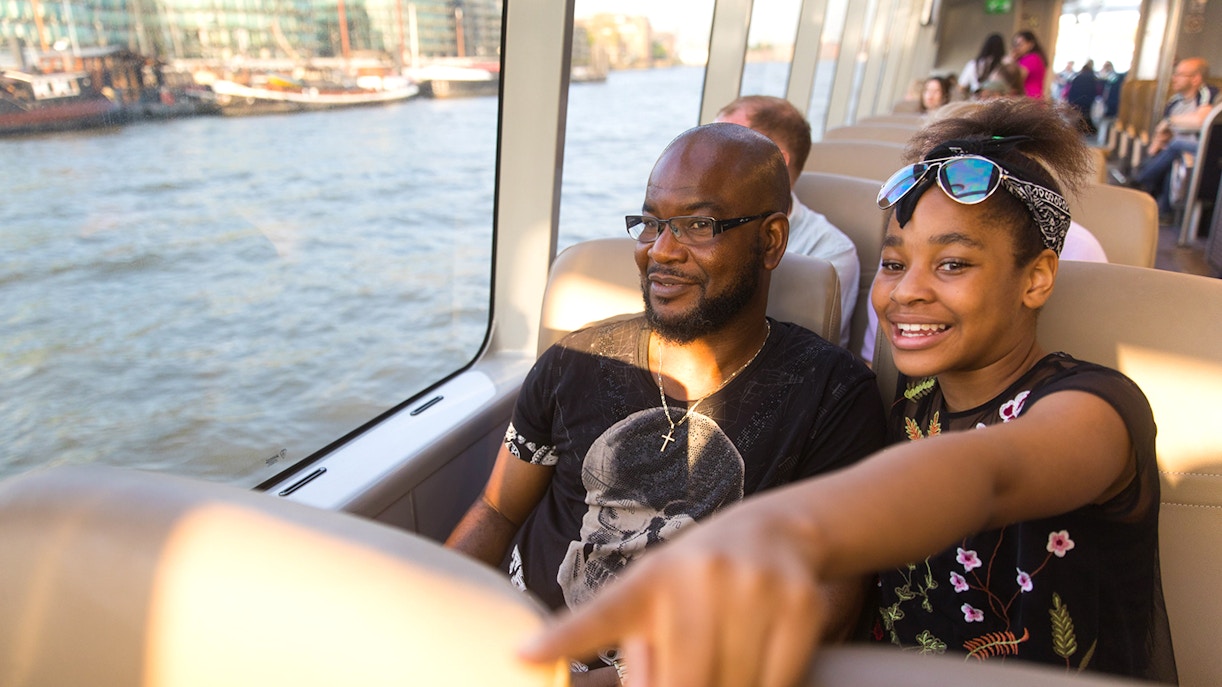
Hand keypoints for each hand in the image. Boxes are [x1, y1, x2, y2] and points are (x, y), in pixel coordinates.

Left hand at [519, 501, 827, 686]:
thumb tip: (652, 683)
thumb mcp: (659, 600)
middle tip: (689, 670)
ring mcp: (752, 588)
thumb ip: (643, 648)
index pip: (601, 616)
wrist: (776, 531)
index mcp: (649, 580)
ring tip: (728, 661)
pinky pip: (781, 682)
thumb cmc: (699, 581)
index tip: (523, 655)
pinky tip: (761, 663)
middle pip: (686, 683)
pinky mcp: (798, 605)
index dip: (563, 640)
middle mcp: (697, 578)